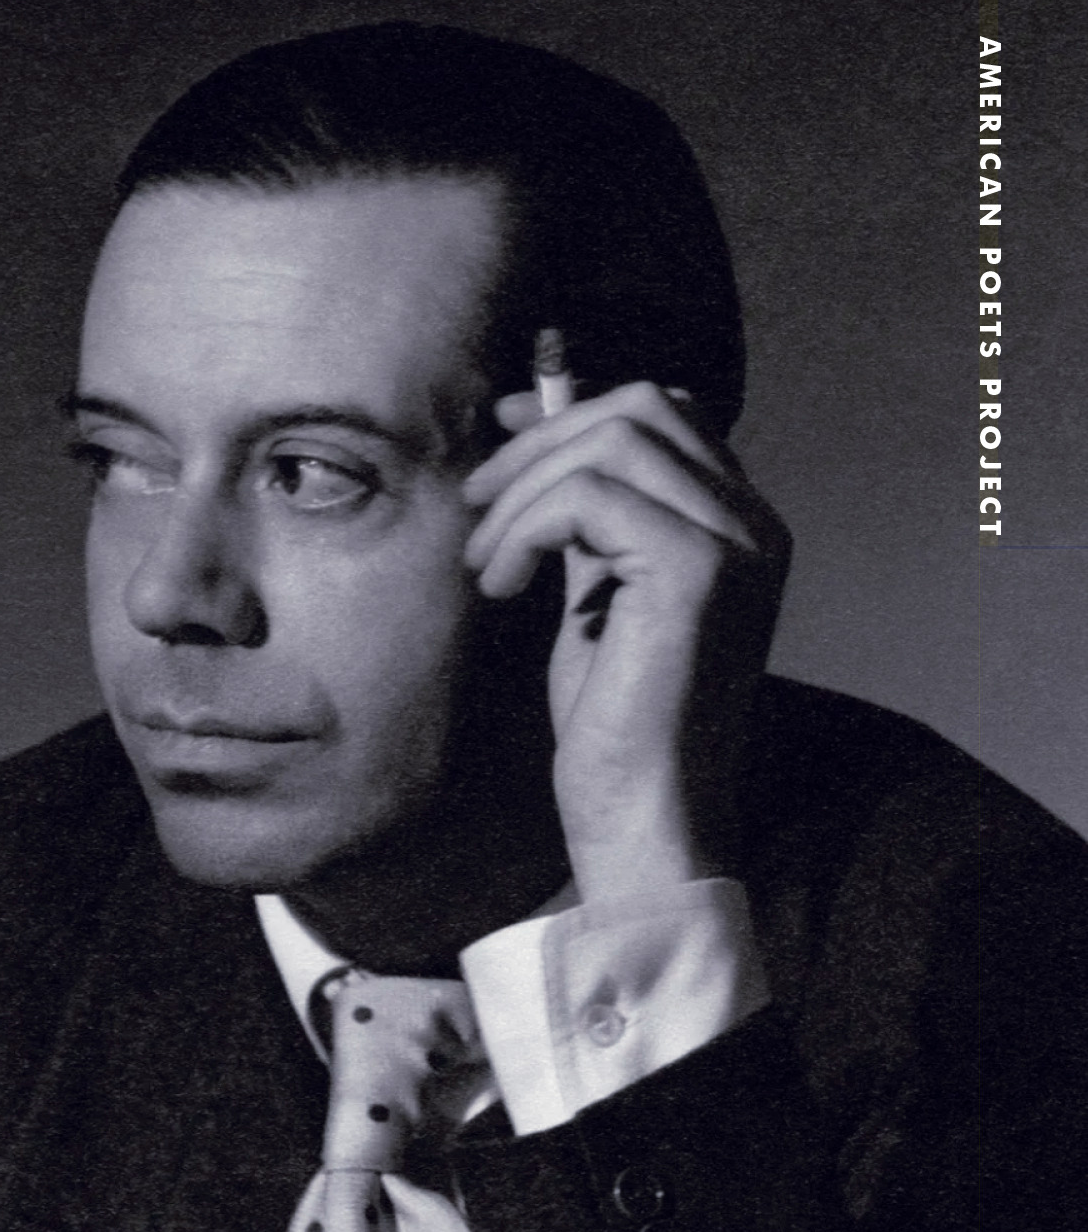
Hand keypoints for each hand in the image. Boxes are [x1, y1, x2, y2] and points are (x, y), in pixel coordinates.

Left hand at [463, 381, 789, 901]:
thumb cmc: (617, 734)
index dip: (573, 411)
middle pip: (642, 408)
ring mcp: (736, 545)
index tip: (500, 438)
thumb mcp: (599, 604)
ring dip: (523, 491)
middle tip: (476, 503)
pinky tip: (502, 586)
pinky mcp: (696, 572)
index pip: (668, 415)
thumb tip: (540, 445)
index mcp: (743, 533)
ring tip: (486, 563)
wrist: (643, 823)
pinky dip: (526, 526)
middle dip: (540, 443)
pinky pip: (590, 494)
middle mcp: (756, 528)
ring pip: (612, 442)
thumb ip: (592, 529)